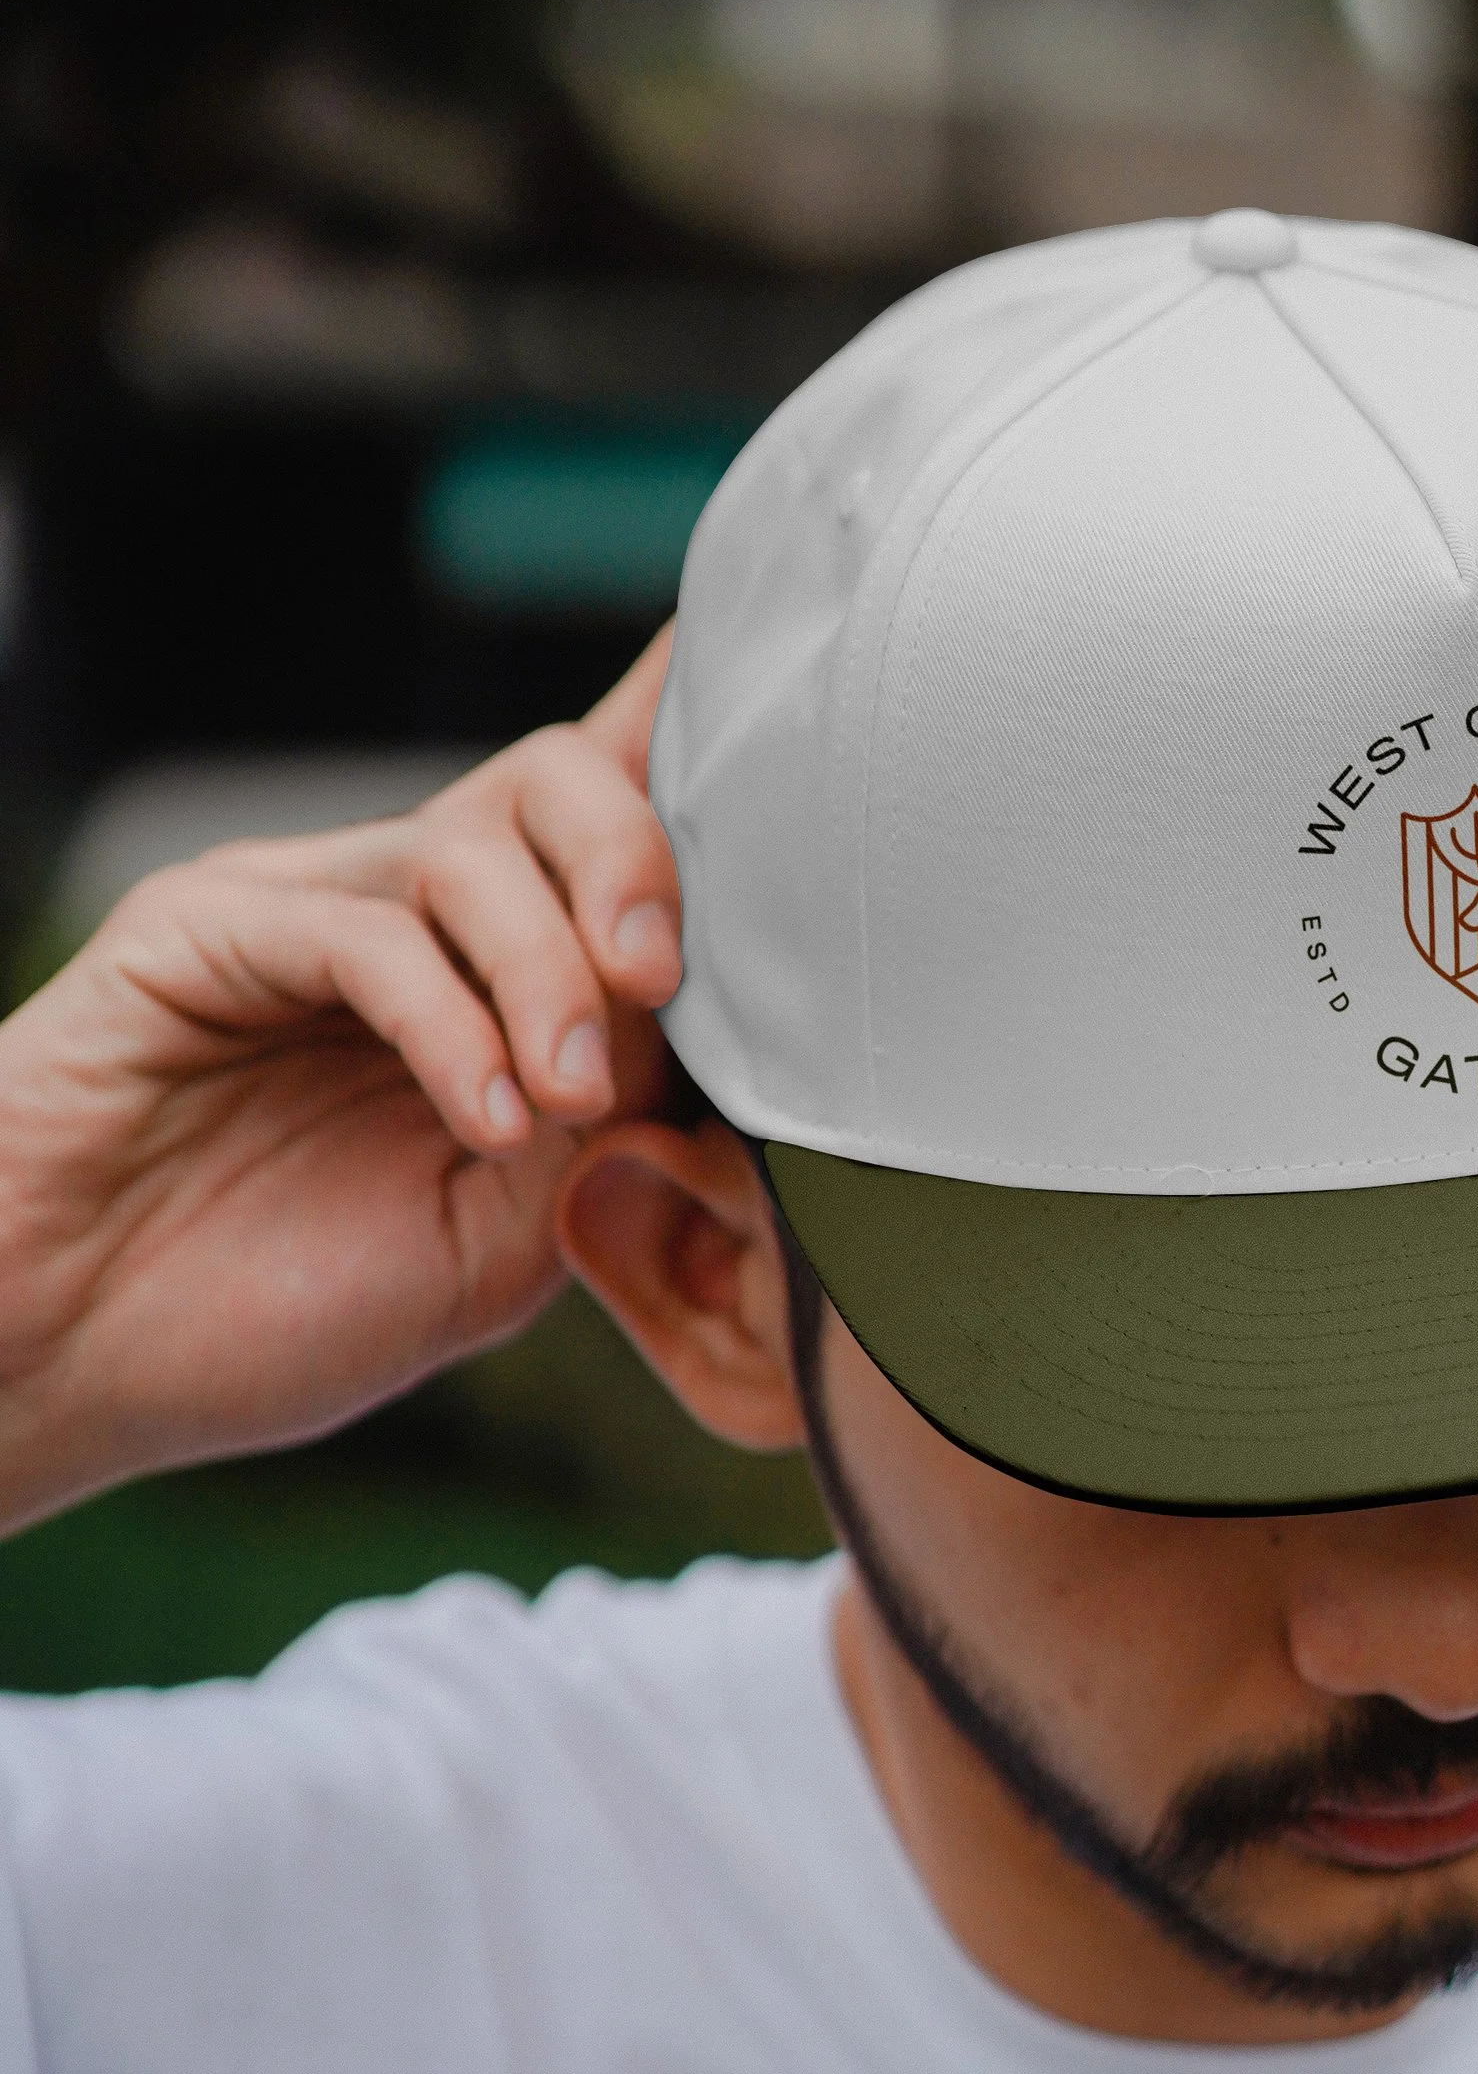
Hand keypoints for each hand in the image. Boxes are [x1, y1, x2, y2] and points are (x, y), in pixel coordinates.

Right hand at [0, 629, 680, 1534]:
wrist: (65, 1369)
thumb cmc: (274, 1316)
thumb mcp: (502, 1236)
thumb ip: (606, 1124)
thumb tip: (711, 1034)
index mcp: (482, 968)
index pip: (602, 817)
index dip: (693, 741)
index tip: (807, 704)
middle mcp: (397, 905)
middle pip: (556, 779)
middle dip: (638, 859)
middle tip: (656, 978)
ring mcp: (298, 903)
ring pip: (472, 842)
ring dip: (549, 969)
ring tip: (560, 1099)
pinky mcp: (203, 928)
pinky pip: (368, 929)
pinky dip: (452, 1021)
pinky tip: (485, 1118)